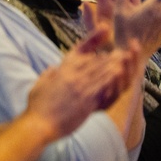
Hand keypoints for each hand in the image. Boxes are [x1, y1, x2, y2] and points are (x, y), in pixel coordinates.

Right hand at [26, 25, 139, 139]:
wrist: (39, 124)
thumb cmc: (37, 107)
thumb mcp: (39, 85)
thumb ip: (48, 75)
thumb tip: (53, 68)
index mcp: (61, 71)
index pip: (79, 52)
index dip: (91, 42)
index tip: (101, 36)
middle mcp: (72, 76)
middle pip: (94, 61)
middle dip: (108, 56)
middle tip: (120, 52)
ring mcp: (80, 88)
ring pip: (100, 72)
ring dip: (113, 65)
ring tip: (124, 59)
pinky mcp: (86, 100)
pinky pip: (102, 87)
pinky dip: (111, 79)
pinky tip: (119, 74)